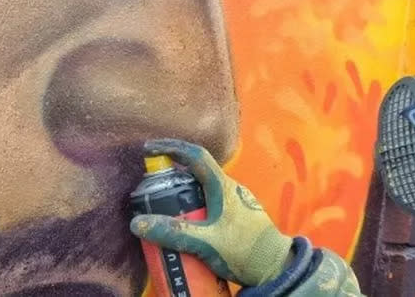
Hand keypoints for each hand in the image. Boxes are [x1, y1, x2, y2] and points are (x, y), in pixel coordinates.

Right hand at [130, 139, 292, 286]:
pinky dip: (192, 208)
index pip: (196, 155)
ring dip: (182, 195)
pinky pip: (209, 204)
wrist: (275, 267)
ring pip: (202, 190)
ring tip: (161, 209)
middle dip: (172, 177)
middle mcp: (230, 188)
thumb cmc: (245, 249)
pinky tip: (183, 225)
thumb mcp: (207, 242)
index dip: (171, 147)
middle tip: (150, 189)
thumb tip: (138, 222)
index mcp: (223, 186)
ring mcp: (234, 201)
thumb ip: (175, 232)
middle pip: (196, 173)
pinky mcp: (235, 215)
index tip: (149, 149)